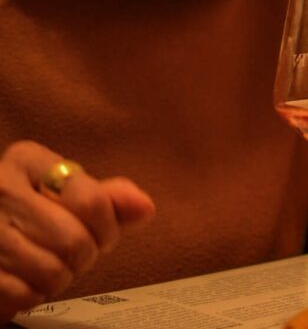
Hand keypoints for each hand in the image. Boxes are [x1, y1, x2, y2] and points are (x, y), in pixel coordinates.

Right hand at [0, 141, 154, 320]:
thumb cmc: (31, 208)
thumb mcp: (66, 192)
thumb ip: (109, 198)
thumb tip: (145, 207)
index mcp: (27, 160)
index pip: (91, 201)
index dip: (107, 227)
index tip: (103, 232)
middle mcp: (0, 188)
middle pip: (74, 240)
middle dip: (85, 255)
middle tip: (75, 251)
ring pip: (50, 271)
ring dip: (60, 277)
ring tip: (50, 263)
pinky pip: (22, 294)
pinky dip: (33, 295)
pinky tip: (26, 278)